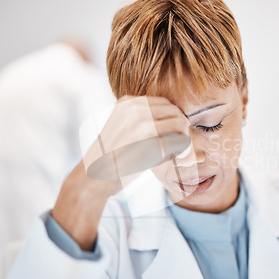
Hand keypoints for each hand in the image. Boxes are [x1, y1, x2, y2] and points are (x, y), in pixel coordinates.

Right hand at [51, 96, 189, 249]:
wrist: (94, 177)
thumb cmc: (112, 158)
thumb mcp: (124, 129)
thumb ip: (144, 121)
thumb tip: (179, 120)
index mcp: (128, 102)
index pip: (165, 104)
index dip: (174, 120)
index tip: (177, 135)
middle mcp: (135, 107)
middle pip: (175, 112)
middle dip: (182, 128)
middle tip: (182, 146)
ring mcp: (142, 122)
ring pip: (180, 124)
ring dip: (184, 139)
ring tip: (180, 153)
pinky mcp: (149, 140)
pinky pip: (179, 141)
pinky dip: (182, 151)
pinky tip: (176, 159)